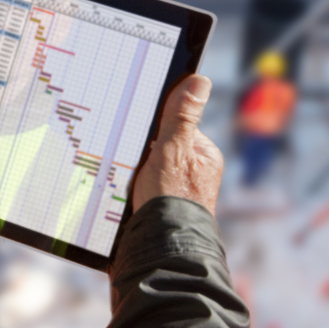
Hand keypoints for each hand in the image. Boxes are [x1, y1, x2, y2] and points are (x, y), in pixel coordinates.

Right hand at [132, 74, 222, 215]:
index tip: (138, 132)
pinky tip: (123, 193)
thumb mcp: (172, 150)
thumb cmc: (171, 199)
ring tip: (126, 179)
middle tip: (130, 159)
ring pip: (149, 168)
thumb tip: (198, 81)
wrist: (162, 246)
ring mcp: (179, 190)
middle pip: (161, 147)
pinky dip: (130, 188)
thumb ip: (182, 117)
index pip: (177, 126)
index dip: (156, 127)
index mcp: (205, 155)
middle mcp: (195, 173)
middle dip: (142, 151)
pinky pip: (142, 187)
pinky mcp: (162, 206)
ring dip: (134, 171)